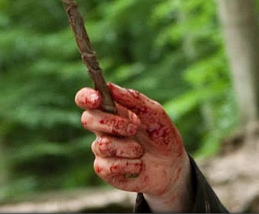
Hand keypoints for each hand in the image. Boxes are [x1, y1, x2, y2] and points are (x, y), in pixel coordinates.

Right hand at [76, 83, 190, 210]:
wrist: (173, 165)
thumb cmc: (162, 135)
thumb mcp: (155, 114)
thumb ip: (134, 100)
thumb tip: (110, 86)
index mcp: (112, 111)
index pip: (86, 100)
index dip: (85, 97)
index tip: (96, 99)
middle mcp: (103, 129)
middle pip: (87, 120)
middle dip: (112, 123)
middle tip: (133, 128)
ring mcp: (102, 150)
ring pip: (101, 145)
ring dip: (128, 147)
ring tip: (141, 150)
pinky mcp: (104, 170)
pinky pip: (107, 167)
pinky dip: (129, 165)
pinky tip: (139, 165)